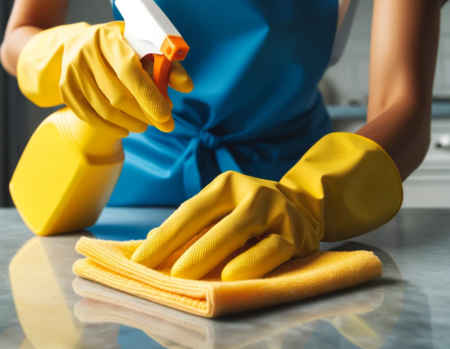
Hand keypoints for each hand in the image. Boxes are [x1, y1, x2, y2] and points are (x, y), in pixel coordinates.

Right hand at [17, 21, 192, 136]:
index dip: (149, 96)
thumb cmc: (122, 46)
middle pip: (117, 96)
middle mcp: (85, 53)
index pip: (129, 70)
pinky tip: (126, 130)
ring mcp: (71, 72)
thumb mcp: (144, 46)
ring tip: (147, 125)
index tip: (167, 116)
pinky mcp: (65, 89)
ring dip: (131, 123)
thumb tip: (187, 86)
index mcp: (108, 38)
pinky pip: (89, 116)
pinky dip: (111, 128)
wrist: (80, 42)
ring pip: (104, 110)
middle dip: (145, 114)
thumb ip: (168, 65)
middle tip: (164, 124)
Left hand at [131, 170, 322, 280]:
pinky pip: (272, 249)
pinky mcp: (295, 233)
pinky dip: (251, 262)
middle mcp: (251, 192)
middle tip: (157, 273)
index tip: (139, 261)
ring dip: (211, 252)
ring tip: (185, 276)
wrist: (303, 206)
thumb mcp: (222, 211)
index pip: (191, 211)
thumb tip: (152, 242)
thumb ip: (193, 226)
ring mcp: (275, 211)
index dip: (165, 236)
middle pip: (212, 219)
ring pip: (240, 230)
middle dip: (183, 247)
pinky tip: (231, 276)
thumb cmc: (250, 213)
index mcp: (227, 185)